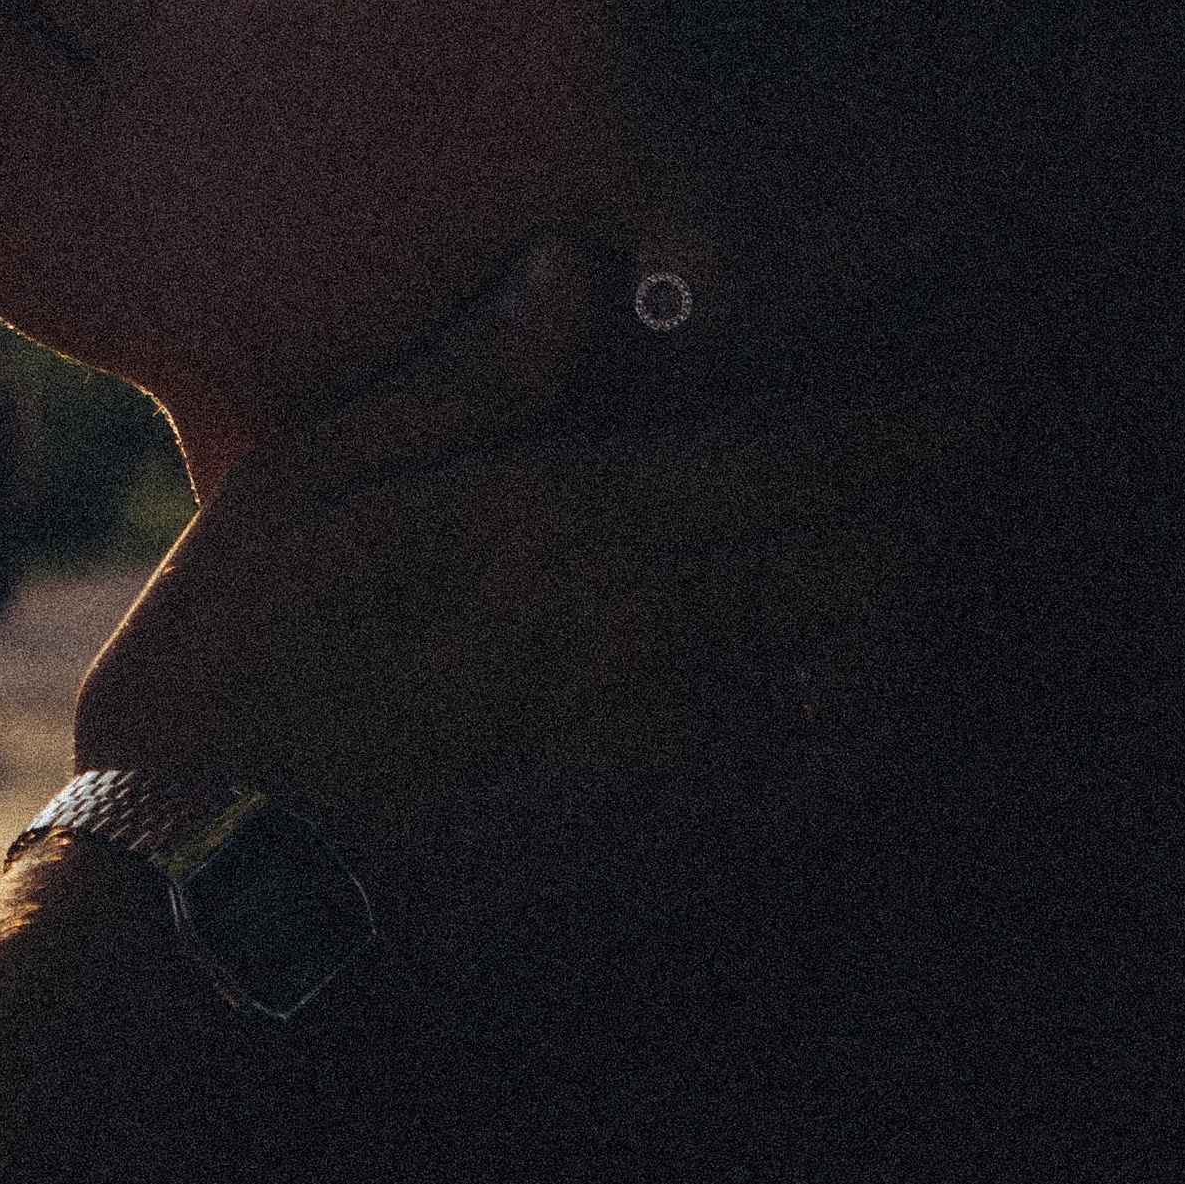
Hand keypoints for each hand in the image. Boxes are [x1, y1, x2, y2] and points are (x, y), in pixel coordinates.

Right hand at [75, 244, 977, 876]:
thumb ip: (459, 381)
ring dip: (910, 607)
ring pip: (880, 674)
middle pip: (884, 560)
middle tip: (937, 452)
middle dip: (931, 498)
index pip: (813, 455)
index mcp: (575, 529)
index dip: (918, 412)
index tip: (969, 377)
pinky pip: (831, 782)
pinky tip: (838, 687)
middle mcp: (660, 647)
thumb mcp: (305, 485)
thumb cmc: (237, 676)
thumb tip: (574, 272)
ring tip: (896, 557)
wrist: (215, 912)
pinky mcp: (676, 865)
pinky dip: (868, 719)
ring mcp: (681, 769)